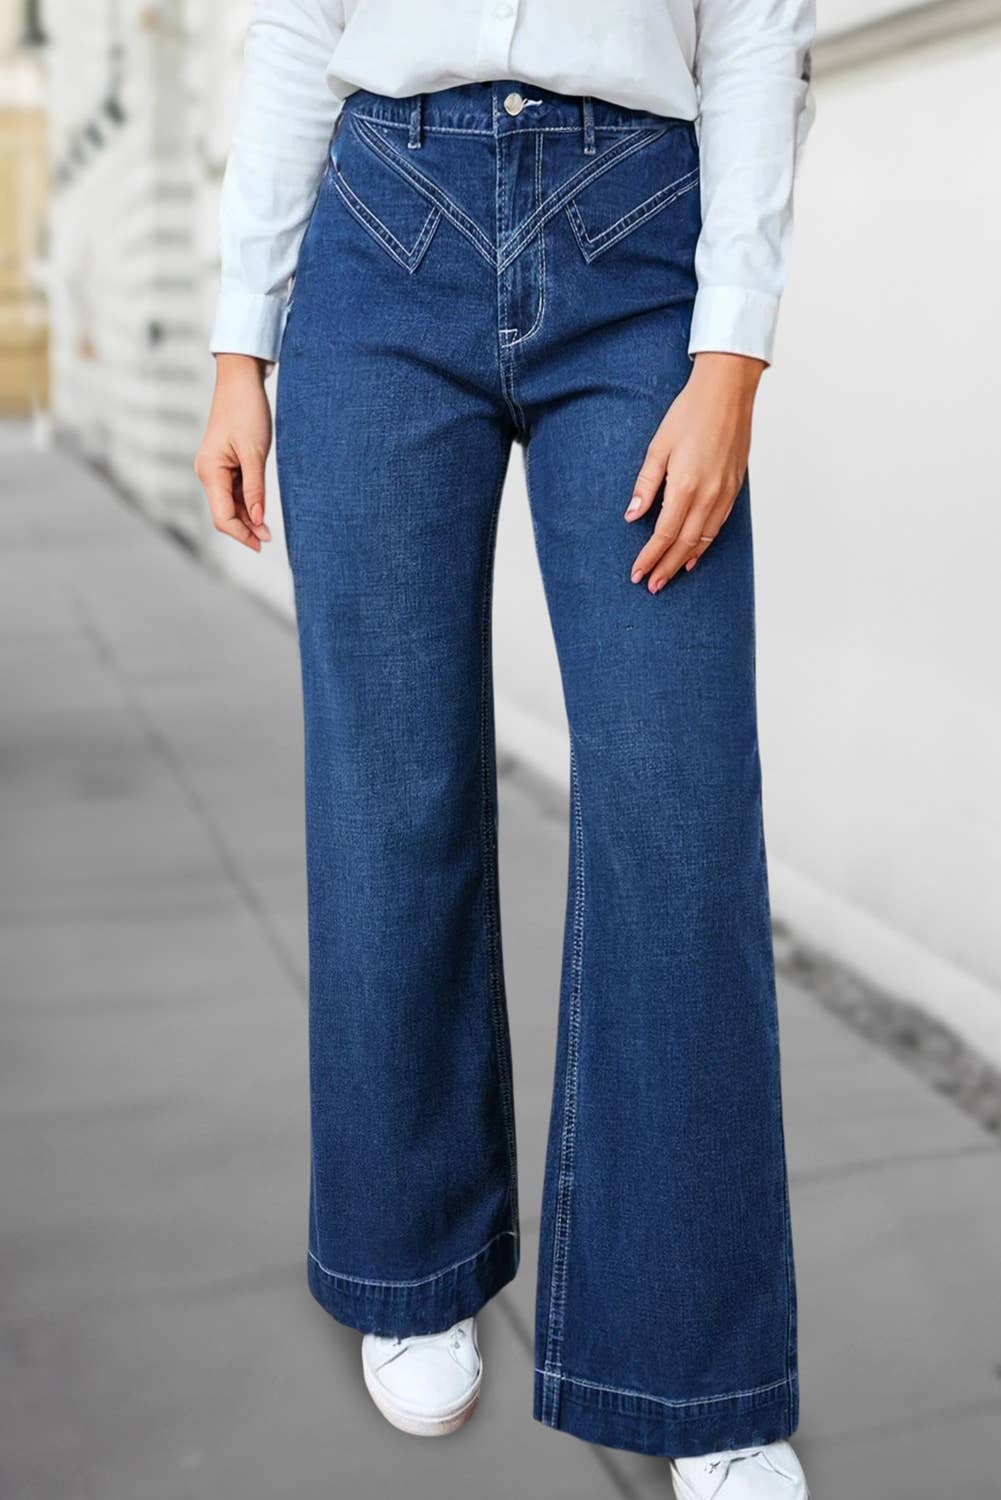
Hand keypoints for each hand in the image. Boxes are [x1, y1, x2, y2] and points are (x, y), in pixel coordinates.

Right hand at [194, 354, 273, 551]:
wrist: (240, 381)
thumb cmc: (246, 411)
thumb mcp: (255, 453)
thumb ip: (255, 488)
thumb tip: (258, 519)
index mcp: (210, 471)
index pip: (222, 516)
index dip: (241, 534)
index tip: (262, 544)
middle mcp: (208, 472)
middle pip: (224, 513)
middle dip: (245, 528)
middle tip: (270, 539)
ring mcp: (215, 469)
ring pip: (229, 503)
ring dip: (248, 517)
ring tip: (268, 529)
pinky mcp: (224, 463)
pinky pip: (233, 490)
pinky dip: (247, 501)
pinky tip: (261, 509)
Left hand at [625, 352, 765, 591]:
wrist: (728, 391)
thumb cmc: (690, 413)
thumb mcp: (658, 447)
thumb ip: (645, 485)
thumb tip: (633, 516)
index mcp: (685, 486)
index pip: (664, 534)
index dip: (650, 557)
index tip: (637, 573)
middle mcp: (708, 495)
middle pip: (684, 544)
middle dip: (665, 567)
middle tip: (651, 585)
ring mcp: (724, 493)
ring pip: (704, 539)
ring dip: (685, 560)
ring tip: (669, 576)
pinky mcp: (734, 487)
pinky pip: (718, 525)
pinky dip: (705, 544)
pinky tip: (695, 553)